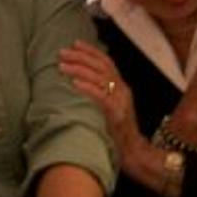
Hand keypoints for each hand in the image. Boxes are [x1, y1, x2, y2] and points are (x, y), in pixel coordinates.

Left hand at [60, 41, 173, 191]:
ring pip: (100, 77)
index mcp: (121, 87)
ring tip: (63, 65)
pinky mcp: (117, 113)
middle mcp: (122, 90)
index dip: (91, 51)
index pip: (107, 62)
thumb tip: (79, 83)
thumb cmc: (118, 132)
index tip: (75, 44)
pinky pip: (101, 96)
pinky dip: (88, 87)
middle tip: (62, 52)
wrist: (134, 152)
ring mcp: (121, 101)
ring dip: (79, 69)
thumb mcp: (112, 108)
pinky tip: (75, 83)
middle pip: (102, 66)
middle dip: (81, 56)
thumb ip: (101, 94)